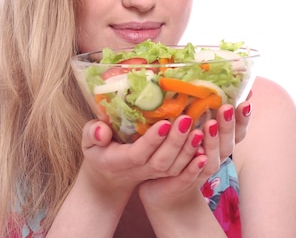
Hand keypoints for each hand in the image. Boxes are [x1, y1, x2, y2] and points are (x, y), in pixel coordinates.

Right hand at [79, 115, 200, 193]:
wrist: (109, 175)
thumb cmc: (98, 151)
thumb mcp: (89, 142)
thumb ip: (92, 134)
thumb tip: (101, 130)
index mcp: (119, 161)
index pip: (138, 153)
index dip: (152, 140)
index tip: (165, 123)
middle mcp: (139, 170)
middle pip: (161, 161)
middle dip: (176, 141)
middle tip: (187, 119)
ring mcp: (153, 173)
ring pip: (174, 167)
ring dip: (189, 149)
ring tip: (201, 128)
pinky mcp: (164, 172)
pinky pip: (181, 170)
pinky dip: (195, 160)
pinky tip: (206, 143)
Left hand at [138, 99, 251, 207]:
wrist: (161, 187)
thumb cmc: (178, 149)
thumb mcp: (190, 124)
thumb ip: (198, 108)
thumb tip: (203, 75)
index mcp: (219, 143)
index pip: (237, 130)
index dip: (244, 118)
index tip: (247, 100)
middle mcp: (215, 157)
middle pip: (228, 143)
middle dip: (228, 125)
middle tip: (226, 108)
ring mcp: (201, 171)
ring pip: (213, 158)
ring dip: (213, 142)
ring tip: (209, 125)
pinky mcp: (183, 182)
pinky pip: (192, 175)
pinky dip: (197, 167)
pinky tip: (199, 157)